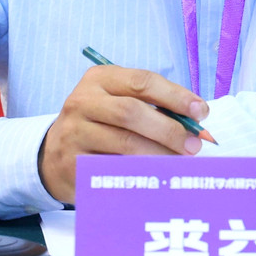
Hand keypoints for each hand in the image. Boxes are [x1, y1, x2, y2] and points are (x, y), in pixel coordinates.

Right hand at [38, 66, 210, 203]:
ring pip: (124, 142)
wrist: (54, 155)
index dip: (175, 96)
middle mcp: (82, 101)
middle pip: (131, 112)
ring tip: (181, 161)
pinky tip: (157, 175)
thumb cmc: (100, 125)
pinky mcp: (73, 163)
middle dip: (169, 129)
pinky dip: (140, 172)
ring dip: (159, 153)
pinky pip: (113, 168)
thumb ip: (152, 106)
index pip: (142, 81)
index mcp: (99, 79)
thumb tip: (194, 120)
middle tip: (194, 145)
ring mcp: (74, 133)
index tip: (201, 112)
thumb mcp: (118, 103)